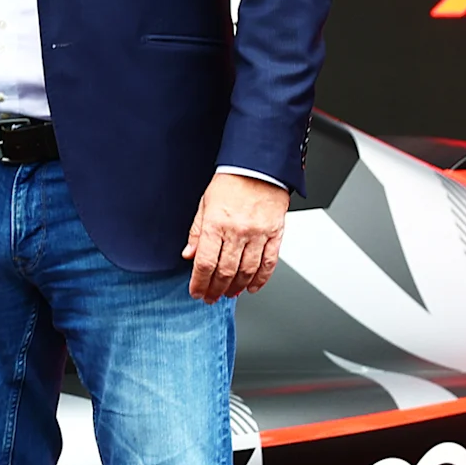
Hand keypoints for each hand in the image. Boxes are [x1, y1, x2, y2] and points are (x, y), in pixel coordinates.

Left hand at [185, 173, 288, 301]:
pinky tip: (252, 286)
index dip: (199, 282)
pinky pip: (269, 263)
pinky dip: (261, 279)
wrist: (259, 166)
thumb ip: (197, 232)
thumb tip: (189, 255)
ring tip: (229, 294)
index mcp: (216, 224)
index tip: (196, 292)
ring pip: (247, 271)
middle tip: (211, 297)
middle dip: (216, 289)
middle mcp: (237, 231)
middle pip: (225, 271)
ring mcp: (258, 234)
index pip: (205, 263)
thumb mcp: (205, 204)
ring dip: (236, 287)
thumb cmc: (231, 182)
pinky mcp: (275, 234)